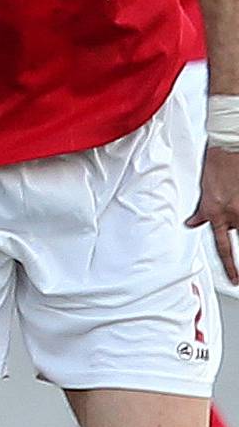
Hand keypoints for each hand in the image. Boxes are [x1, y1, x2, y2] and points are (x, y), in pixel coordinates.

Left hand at [189, 144, 238, 285]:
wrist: (228, 146)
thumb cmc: (215, 166)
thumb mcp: (202, 193)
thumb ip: (201, 212)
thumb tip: (192, 223)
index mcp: (216, 214)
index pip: (223, 248)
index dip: (230, 267)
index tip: (234, 280)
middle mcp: (234, 214)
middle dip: (238, 248)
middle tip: (237, 273)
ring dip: (237, 216)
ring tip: (231, 200)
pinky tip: (236, 197)